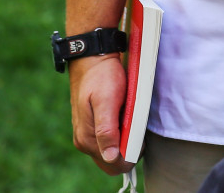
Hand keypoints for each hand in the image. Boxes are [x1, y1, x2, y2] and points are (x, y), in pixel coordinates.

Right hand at [69, 54, 132, 175]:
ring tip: (129, 119)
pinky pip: (109, 140)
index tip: (139, 136)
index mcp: (87, 138)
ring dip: (125, 141)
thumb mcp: (106, 100)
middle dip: (128, 150)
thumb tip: (109, 157)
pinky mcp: (92, 127)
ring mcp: (87, 135)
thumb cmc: (101, 76)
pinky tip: (123, 117)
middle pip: (113, 162)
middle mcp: (84, 141)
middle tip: (135, 128)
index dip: (131, 155)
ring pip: (112, 152)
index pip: (114, 165)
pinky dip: (120, 134)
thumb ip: (107, 130)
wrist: (92, 58)